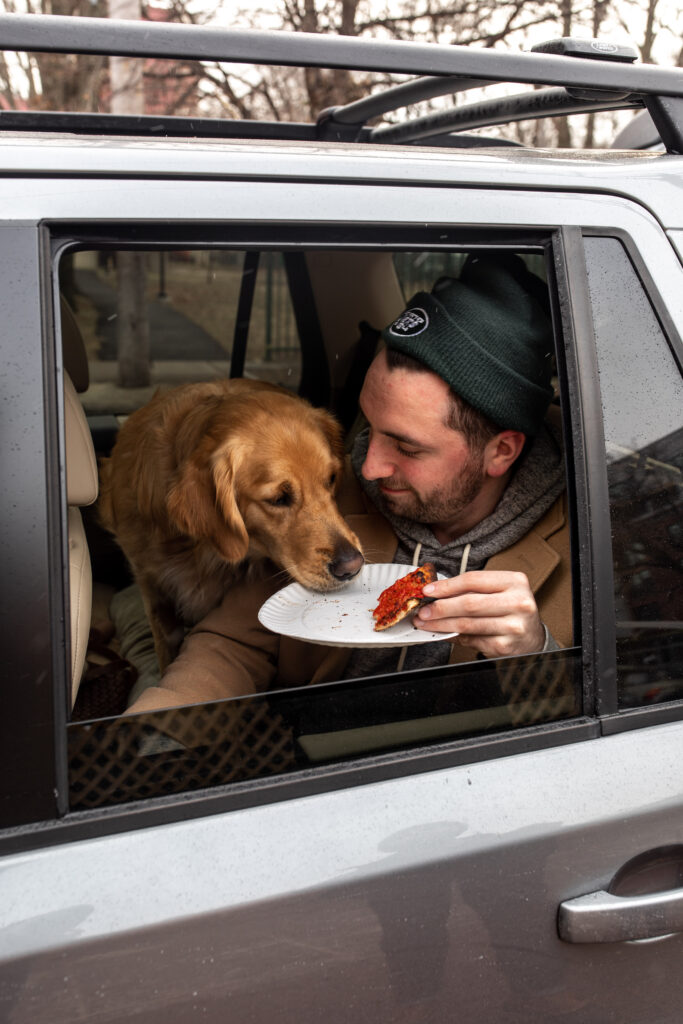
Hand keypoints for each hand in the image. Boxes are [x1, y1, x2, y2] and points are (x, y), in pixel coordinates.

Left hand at [415, 570, 545, 658]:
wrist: (532, 638)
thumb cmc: (511, 610)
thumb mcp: (500, 592)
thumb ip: (473, 590)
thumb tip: (436, 594)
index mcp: (515, 582)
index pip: (473, 580)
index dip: (447, 586)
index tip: (428, 590)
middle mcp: (518, 602)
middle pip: (469, 603)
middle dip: (440, 607)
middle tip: (423, 611)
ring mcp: (513, 626)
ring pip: (467, 624)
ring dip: (441, 624)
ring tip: (426, 623)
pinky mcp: (505, 646)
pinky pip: (471, 641)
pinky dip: (453, 637)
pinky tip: (443, 634)